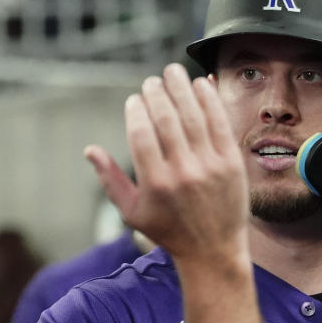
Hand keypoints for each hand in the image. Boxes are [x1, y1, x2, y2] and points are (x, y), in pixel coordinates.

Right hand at [85, 63, 247, 263]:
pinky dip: (210, 99)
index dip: (136, 110)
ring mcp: (209, 166)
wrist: (213, 250)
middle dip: (157, 94)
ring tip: (173, 72)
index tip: (134, 99)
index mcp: (155, 183)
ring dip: (182, 88)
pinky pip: (220, 122)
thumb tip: (90, 150)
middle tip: (152, 81)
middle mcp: (182, 172)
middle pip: (167, 119)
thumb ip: (110, 180)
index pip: (141, 134)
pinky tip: (201, 84)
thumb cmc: (168, 231)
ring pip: (193, 116)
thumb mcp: (132, 212)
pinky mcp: (232, 163)